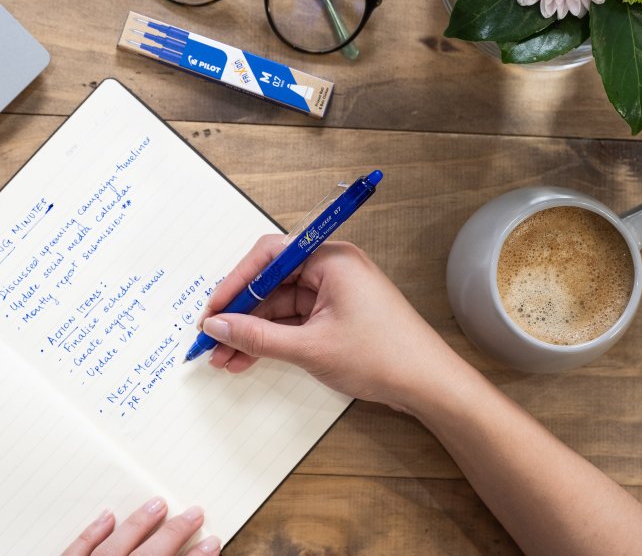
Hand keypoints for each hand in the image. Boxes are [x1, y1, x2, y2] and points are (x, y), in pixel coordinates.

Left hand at [62, 496, 219, 555]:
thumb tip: (188, 553)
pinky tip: (107, 516)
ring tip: (158, 504)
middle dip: (174, 533)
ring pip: (115, 547)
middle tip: (195, 513)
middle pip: (149, 555)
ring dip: (138, 524)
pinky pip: (78, 550)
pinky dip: (93, 533)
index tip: (213, 542)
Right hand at [199, 235, 455, 410]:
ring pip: (279, 306)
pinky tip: (246, 359)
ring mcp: (334, 292)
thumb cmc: (384, 356)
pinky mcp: (336, 315)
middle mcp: (331, 268)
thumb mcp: (310, 348)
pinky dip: (271, 339)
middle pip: (270, 282)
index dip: (236, 282)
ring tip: (223, 358)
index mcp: (330, 259)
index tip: (213, 309)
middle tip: (212, 338)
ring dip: (251, 331)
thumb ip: (258, 336)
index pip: (269, 255)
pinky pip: (293, 321)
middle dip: (240, 313)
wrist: (429, 386)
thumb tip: (218, 326)